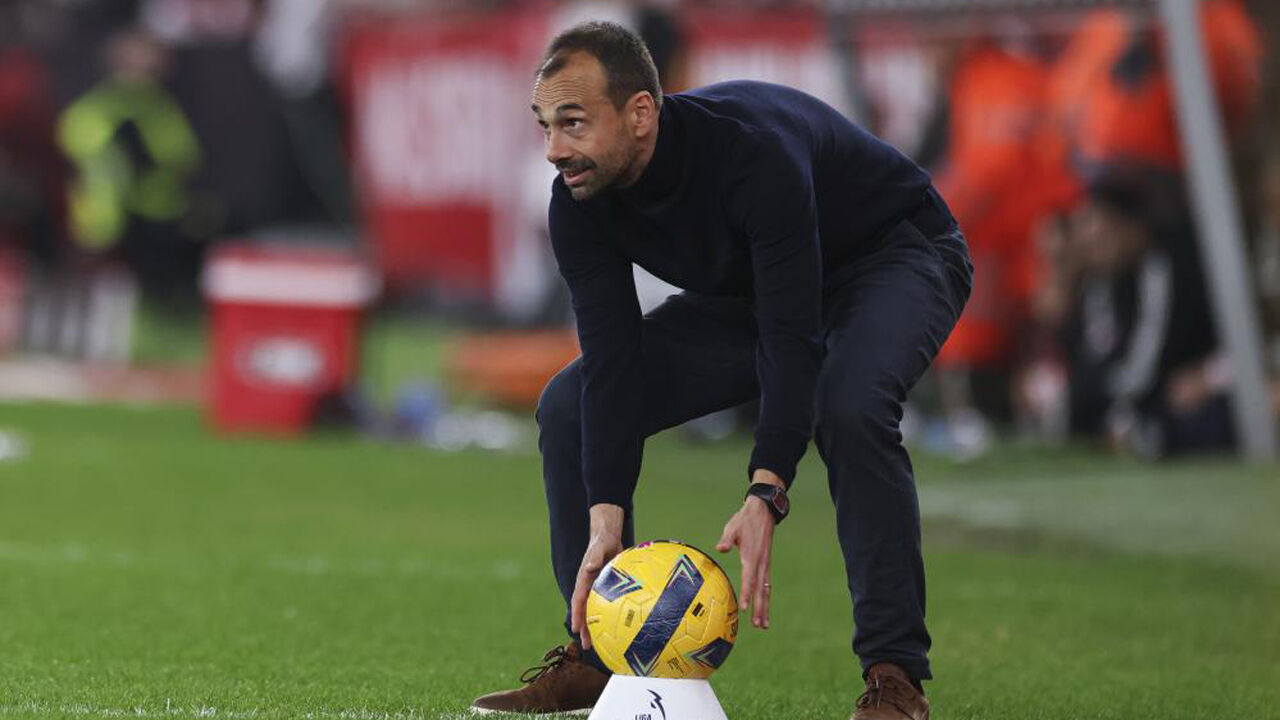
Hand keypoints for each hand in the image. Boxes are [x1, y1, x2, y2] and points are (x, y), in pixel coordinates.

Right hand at [571, 504, 624, 650]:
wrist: (608, 536)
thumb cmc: (602, 541)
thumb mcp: (599, 548)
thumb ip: (595, 557)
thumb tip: (590, 567)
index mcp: (584, 580)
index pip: (578, 601)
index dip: (576, 615)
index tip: (575, 629)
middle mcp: (589, 588)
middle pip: (585, 611)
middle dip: (585, 629)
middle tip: (587, 646)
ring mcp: (598, 590)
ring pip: (596, 611)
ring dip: (597, 627)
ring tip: (601, 645)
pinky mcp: (607, 589)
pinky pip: (608, 606)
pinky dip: (611, 618)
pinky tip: (621, 628)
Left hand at [716, 470, 781, 628]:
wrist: (763, 512)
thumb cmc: (744, 520)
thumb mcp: (733, 528)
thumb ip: (727, 539)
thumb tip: (720, 548)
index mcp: (751, 557)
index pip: (749, 580)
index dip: (747, 595)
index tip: (745, 609)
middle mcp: (760, 563)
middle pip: (761, 591)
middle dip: (760, 609)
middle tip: (759, 626)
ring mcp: (765, 564)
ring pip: (766, 590)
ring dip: (765, 607)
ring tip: (764, 624)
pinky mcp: (766, 563)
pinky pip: (766, 584)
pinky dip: (765, 597)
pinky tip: (764, 607)